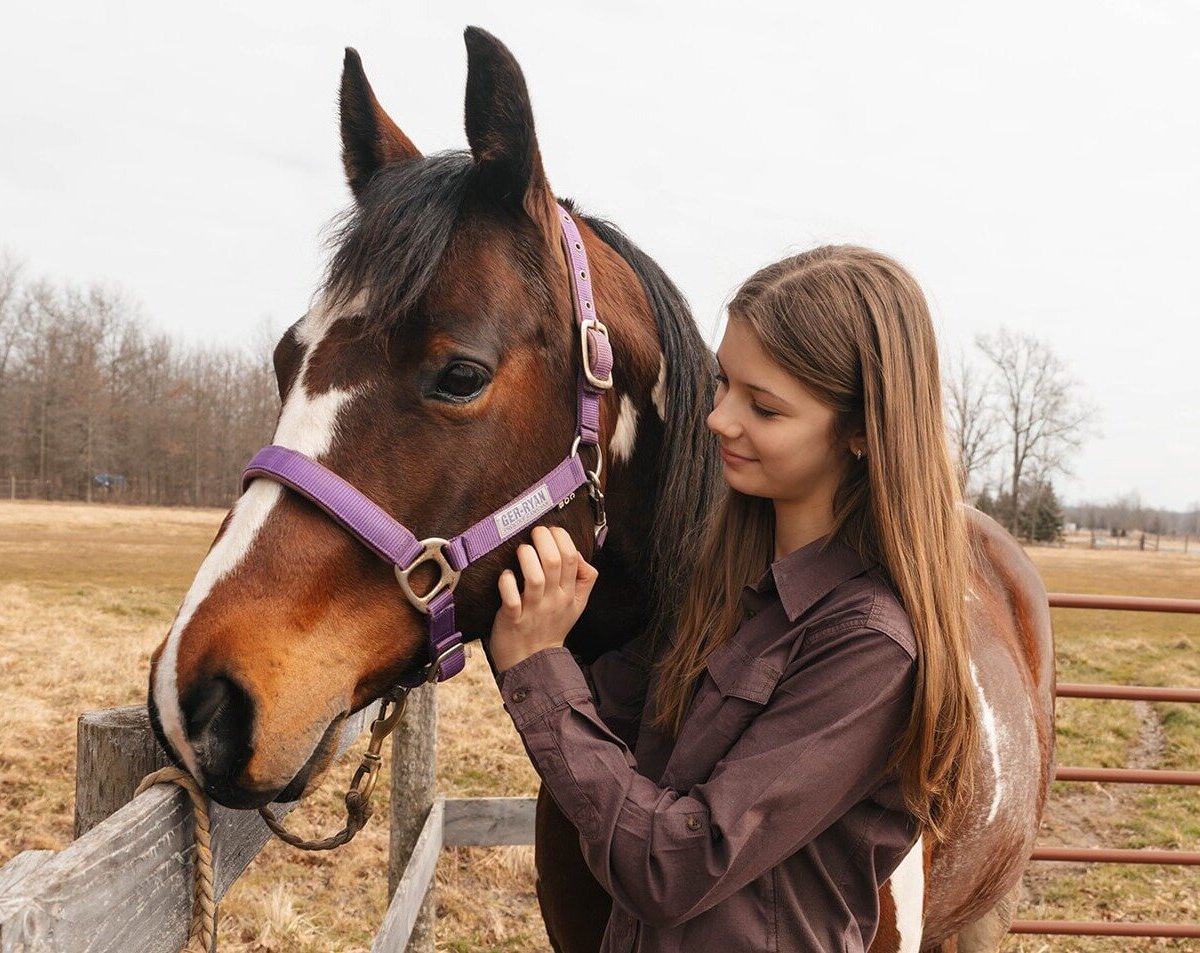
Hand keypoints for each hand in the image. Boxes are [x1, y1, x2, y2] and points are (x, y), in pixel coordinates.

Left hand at [490, 525, 598, 672]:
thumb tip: (577, 552)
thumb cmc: (552, 626)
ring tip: (522, 550)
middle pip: (555, 562)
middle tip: (535, 533)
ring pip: (535, 578)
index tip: (551, 531)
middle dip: (544, 539)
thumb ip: (584, 578)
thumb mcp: (577, 604)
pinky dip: (507, 583)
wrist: (534, 662)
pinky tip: (506, 576)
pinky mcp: (513, 619)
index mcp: (569, 594)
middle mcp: (554, 600)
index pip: (572, 558)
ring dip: (527, 557)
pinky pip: (511, 599)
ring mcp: (533, 610)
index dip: (562, 538)